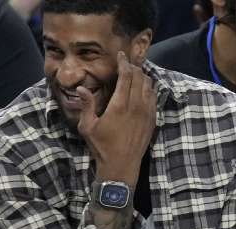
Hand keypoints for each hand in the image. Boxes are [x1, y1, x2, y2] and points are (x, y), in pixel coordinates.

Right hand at [77, 52, 155, 182]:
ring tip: (135, 74)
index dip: (124, 62)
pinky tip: (144, 89)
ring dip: (143, 77)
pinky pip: (154, 98)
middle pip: (140, 77)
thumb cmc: (102, 147)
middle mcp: (136, 106)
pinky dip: (149, 89)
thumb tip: (81, 89)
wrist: (121, 167)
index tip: (121, 55)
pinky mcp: (153, 120)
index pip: (127, 75)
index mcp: (120, 105)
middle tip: (127, 63)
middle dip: (134, 67)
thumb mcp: (88, 127)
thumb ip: (86, 105)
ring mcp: (147, 113)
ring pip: (149, 86)